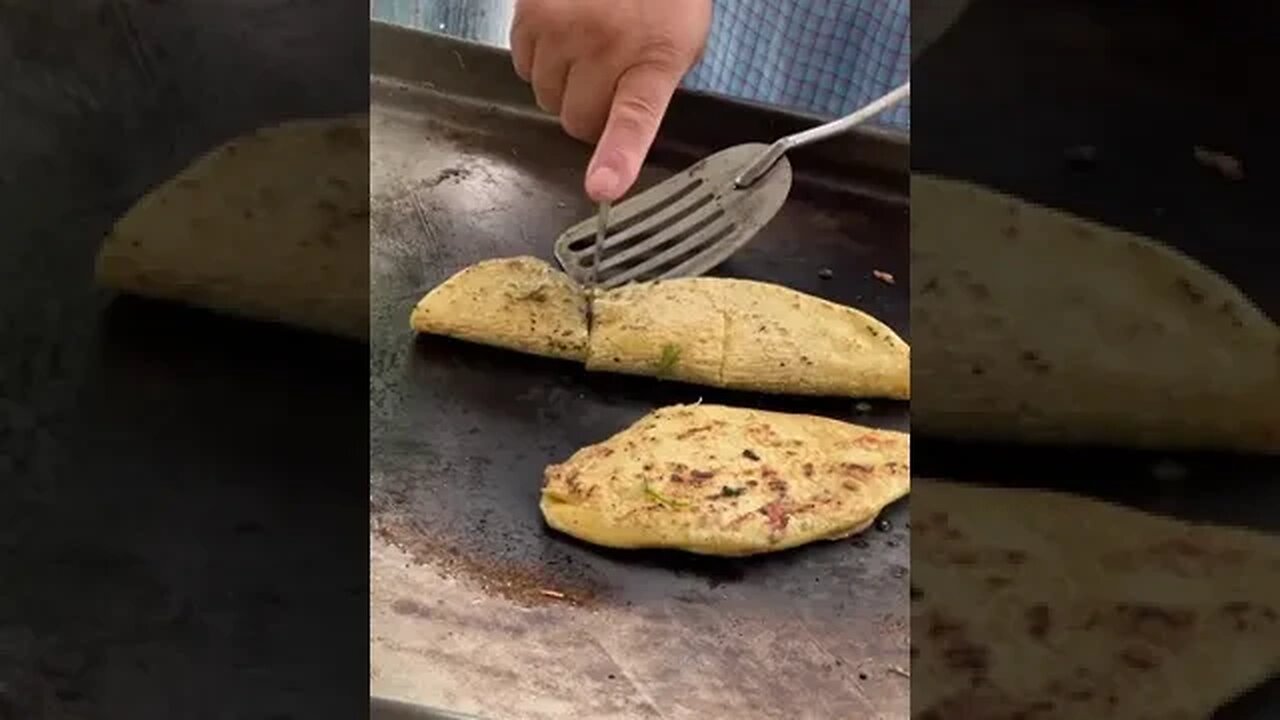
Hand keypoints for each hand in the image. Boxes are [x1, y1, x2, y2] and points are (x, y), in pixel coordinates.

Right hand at [510, 0, 711, 201]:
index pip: (633, 120)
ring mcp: (563, 27)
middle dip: (587, 111)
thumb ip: (653, 89)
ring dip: (561, 82)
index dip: (616, 158)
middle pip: (574, 121)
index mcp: (653, 62)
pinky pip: (522, 63)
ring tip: (585, 48)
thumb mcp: (681, 43)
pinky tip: (564, 31)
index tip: (602, 188)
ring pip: (543, 94)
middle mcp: (605, 45)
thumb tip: (620, 130)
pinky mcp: (530, 11)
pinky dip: (539, 55)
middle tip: (606, 80)